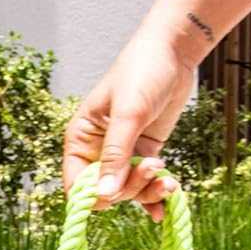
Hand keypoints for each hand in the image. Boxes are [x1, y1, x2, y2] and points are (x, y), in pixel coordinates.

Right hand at [63, 29, 194, 221]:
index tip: (115, 196)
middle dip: (129, 187)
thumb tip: (105, 195)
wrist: (174, 52)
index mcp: (80, 139)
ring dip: (147, 190)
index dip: (93, 196)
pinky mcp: (144, 153)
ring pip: (128, 190)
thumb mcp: (128, 114)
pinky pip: (146, 182)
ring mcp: (122, 153)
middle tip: (151, 167)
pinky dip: (157, 193)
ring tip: (167, 177)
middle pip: (105, 191)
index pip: (76, 184)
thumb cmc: (143, 72)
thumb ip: (116, 156)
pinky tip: (169, 197)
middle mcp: (97, 150)